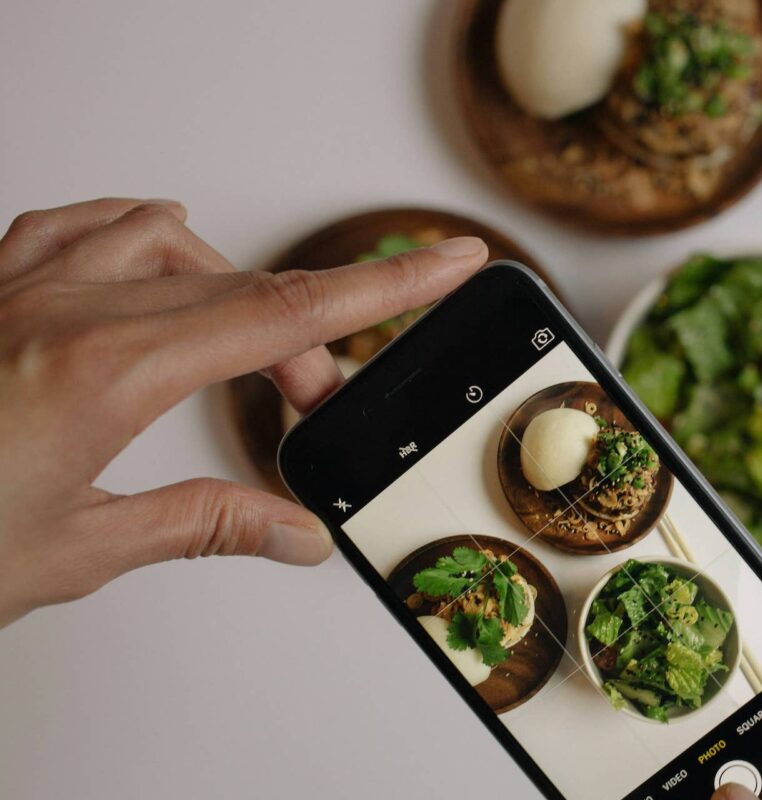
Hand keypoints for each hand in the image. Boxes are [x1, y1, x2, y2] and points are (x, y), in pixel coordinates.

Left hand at [0, 198, 487, 627]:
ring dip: (226, 290)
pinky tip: (149, 266)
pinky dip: (142, 241)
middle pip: (238, 287)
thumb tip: (291, 536)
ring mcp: (14, 281)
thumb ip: (201, 525)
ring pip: (167, 238)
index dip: (386, 289)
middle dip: (300, 339)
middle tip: (312, 401)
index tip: (450, 261)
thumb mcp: (73, 551)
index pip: (285, 314)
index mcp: (99, 369)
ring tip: (231, 352)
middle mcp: (60, 304)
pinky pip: (82, 221)